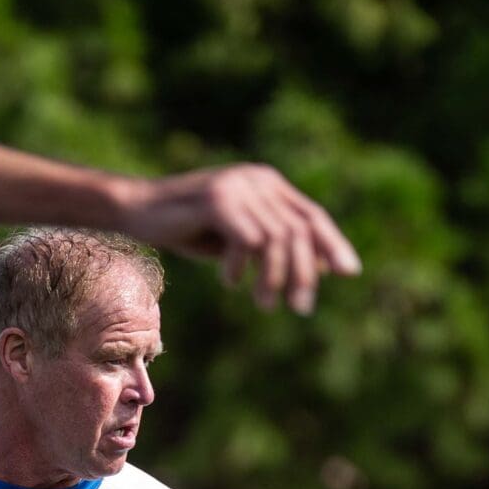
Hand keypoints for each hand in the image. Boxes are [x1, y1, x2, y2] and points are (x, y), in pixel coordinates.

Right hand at [121, 165, 360, 313]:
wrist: (138, 210)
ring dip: (273, 278)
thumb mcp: (237, 241)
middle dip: (304, 273)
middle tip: (301, 308)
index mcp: (268, 184)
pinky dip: (241, 267)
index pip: (311, 216)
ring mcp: (239, 187)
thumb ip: (272, 248)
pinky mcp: (218, 199)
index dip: (332, 244)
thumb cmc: (186, 228)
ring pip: (276, 238)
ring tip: (265, 304)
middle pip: (299, 230)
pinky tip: (230, 282)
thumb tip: (319, 269)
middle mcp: (259, 180)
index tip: (350, 272)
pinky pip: (247, 240)